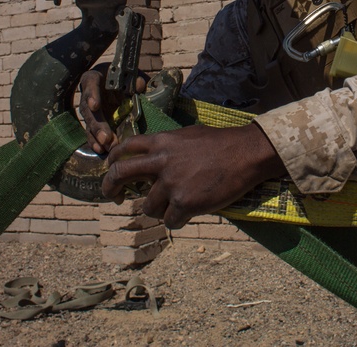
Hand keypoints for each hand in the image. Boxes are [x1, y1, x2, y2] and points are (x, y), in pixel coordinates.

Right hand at [78, 64, 146, 153]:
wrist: (119, 82)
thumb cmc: (123, 75)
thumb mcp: (129, 74)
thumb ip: (134, 79)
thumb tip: (139, 86)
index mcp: (94, 78)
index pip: (90, 83)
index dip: (92, 94)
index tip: (95, 106)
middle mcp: (88, 94)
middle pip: (88, 110)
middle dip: (97, 125)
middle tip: (105, 138)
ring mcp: (89, 110)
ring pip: (89, 124)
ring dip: (97, 136)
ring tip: (105, 147)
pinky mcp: (93, 121)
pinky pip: (91, 132)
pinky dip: (95, 142)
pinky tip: (101, 150)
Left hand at [102, 123, 286, 228]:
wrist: (246, 153)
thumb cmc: (222, 143)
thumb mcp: (190, 135)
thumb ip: (170, 146)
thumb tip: (158, 155)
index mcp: (162, 142)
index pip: (126, 148)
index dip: (113, 159)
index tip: (110, 168)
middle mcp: (161, 162)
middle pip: (121, 174)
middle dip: (110, 187)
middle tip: (114, 197)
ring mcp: (171, 184)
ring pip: (148, 207)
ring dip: (158, 210)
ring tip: (175, 206)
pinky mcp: (185, 203)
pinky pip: (169, 221)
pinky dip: (176, 221)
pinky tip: (188, 215)